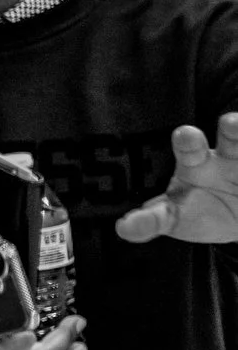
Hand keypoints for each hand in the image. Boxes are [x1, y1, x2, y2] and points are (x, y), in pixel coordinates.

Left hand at [118, 113, 237, 244]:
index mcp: (193, 164)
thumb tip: (123, 228)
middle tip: (191, 132)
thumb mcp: (175, 217)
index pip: (188, 151)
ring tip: (232, 122)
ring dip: (237, 131)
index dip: (188, 143)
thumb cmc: (200, 210)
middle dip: (203, 136)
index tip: (184, 134)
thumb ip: (150, 221)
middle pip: (216, 141)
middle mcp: (221, 156)